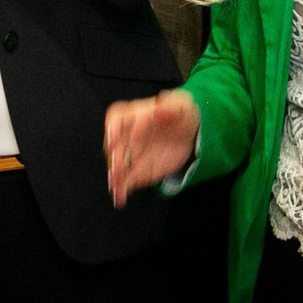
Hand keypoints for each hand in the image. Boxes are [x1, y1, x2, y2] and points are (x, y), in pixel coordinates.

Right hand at [104, 89, 199, 209]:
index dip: (113, 128)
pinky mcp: (139, 169)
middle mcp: (128, 134)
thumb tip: (159, 109)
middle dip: (114, 156)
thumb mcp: (182, 103)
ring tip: (116, 187)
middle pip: (113, 144)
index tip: (114, 139)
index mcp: (135, 113)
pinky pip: (127, 180)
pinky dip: (122, 189)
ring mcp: (132, 153)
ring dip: (115, 176)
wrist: (189, 132)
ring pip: (117, 164)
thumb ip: (170, 106)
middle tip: (117, 167)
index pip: (117, 118)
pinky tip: (120, 198)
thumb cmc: (181, 113)